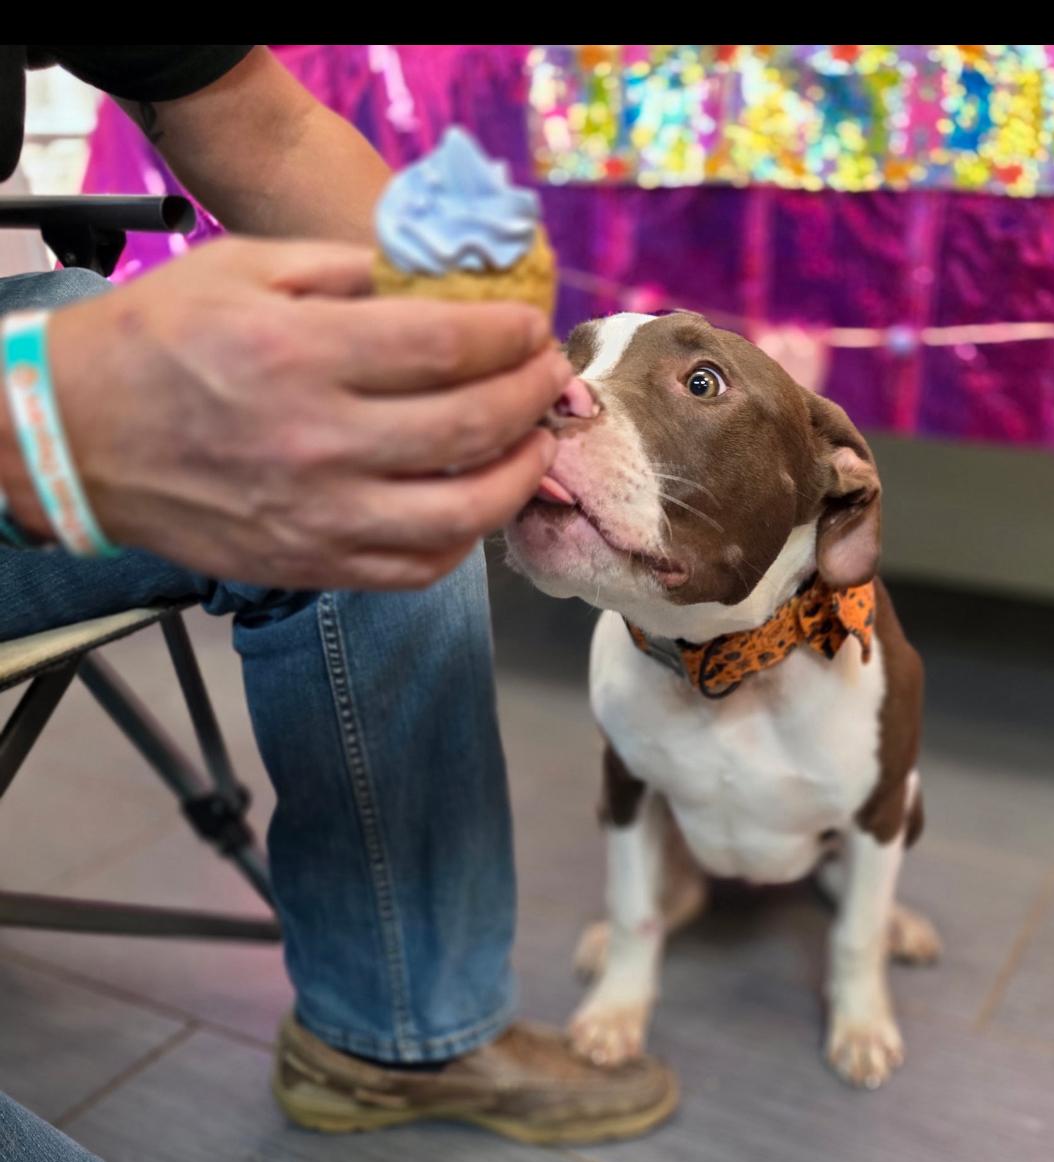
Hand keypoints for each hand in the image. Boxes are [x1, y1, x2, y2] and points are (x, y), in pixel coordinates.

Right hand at [1, 236, 569, 588]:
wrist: (74, 439)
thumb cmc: (157, 342)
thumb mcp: (242, 269)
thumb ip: (346, 270)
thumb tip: (438, 284)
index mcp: (301, 356)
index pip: (446, 348)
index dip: (509, 337)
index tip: (532, 329)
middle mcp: (319, 443)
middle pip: (472, 428)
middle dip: (532, 396)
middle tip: (549, 376)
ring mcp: (319, 518)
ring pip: (462, 515)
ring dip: (521, 476)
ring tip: (536, 443)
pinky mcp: (311, 565)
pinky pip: (417, 570)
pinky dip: (465, 539)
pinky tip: (477, 504)